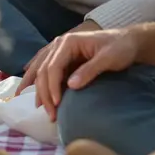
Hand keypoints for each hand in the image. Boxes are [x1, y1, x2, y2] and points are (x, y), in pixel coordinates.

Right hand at [22, 27, 140, 120]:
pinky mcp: (63, 56)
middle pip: (43, 70)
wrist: (127, 41)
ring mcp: (59, 49)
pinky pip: (44, 66)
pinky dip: (34, 76)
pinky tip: (27, 83)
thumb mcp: (108, 58)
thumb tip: (71, 86)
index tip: (56, 104)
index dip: (52, 86)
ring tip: (32, 104)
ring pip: (40, 68)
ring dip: (35, 86)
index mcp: (68, 42)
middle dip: (44, 93)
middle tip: (50, 114)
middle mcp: (59, 44)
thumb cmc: (120, 48)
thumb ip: (90, 70)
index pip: (53, 66)